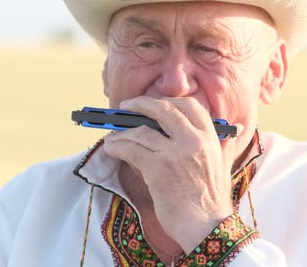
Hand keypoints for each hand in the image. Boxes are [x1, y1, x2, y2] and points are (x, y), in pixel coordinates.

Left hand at [102, 96, 242, 253]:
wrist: (208, 227)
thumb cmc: (208, 199)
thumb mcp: (216, 163)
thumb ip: (206, 143)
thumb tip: (199, 129)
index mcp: (210, 137)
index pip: (188, 105)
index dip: (165, 101)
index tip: (151, 104)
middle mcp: (194, 140)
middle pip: (162, 109)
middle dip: (140, 104)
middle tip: (125, 106)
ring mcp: (175, 153)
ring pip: (141, 130)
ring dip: (122, 132)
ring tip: (112, 136)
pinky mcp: (158, 168)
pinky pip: (131, 149)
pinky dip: (117, 146)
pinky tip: (112, 148)